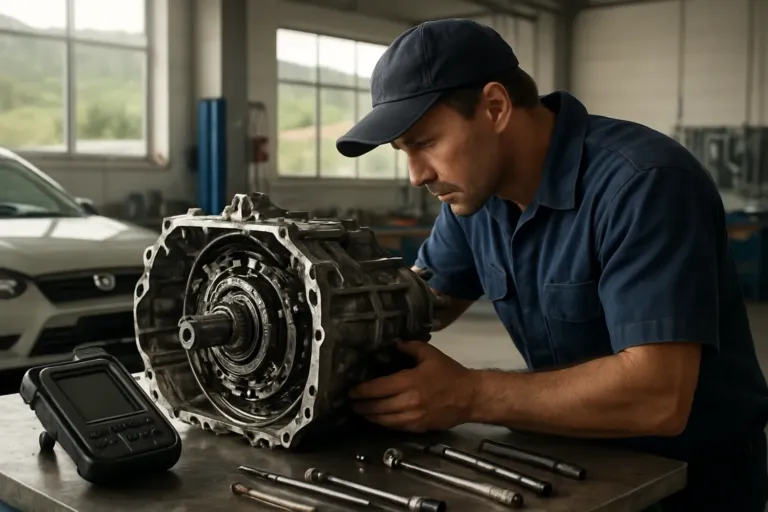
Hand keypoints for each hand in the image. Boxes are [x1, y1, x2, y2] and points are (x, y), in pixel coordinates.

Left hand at [349, 341, 477, 431]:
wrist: (470, 397)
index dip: (362, 391)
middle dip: (361, 405)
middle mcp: (408, 401)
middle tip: (351, 402)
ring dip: (370, 416)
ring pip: (384, 420)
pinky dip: (384, 423)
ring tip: (360, 411)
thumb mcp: (430, 354)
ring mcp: (413, 417)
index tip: (351, 390)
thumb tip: (393, 343)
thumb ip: (409, 347)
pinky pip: (396, 427)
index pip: (378, 388)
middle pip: (377, 406)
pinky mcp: (419, 427)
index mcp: (409, 382)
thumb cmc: (449, 373)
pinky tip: (378, 419)